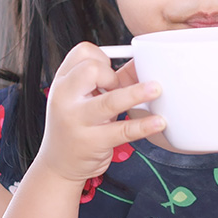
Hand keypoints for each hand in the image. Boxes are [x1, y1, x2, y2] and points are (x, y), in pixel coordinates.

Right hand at [35, 43, 164, 183]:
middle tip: (116, 88)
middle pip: (91, 69)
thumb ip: (110, 79)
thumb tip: (141, 62)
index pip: (82, 52)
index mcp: (62, 81)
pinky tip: (158, 122)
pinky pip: (122, 130)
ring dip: (136, 93)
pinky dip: (143, 126)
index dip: (101, 58)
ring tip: (156, 90)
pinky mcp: (92, 142)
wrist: (58, 164)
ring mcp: (77, 121)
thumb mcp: (84, 98)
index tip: (109, 71)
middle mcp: (64, 99)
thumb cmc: (76, 125)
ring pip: (110, 101)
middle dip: (111, 75)